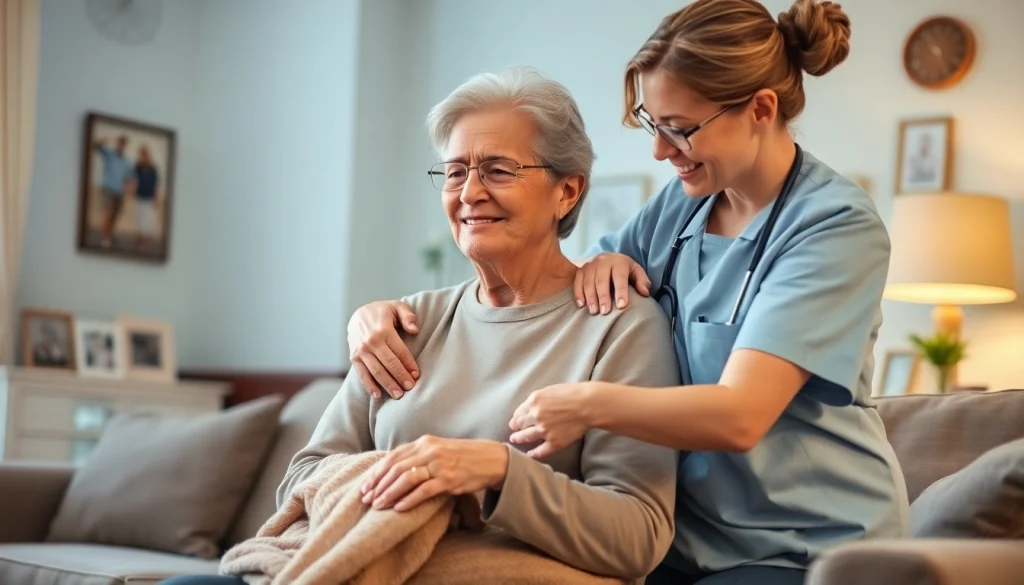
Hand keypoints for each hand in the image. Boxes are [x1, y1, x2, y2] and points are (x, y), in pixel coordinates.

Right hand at [347, 300, 419, 398]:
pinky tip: (378, 395)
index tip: (416, 375)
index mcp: (383, 329)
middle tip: (410, 388)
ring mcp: (360, 351)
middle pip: (389, 363)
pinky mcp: (354, 358)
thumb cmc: (382, 312)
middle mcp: (371, 342)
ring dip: (388, 385)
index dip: (409, 364)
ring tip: (399, 395)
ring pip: (376, 371)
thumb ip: (408, 316)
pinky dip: (369, 386)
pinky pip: (362, 374)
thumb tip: (415, 330)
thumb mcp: (396, 306)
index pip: (400, 350)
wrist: (357, 315)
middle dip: (401, 377)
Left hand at [360, 436, 508, 511]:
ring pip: (406, 479)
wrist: (491, 460)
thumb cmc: (462, 457)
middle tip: (367, 499)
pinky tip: (398, 509)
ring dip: (389, 494)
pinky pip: (424, 491)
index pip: (393, 457)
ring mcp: (440, 465)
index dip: (376, 473)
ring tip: (378, 506)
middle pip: (396, 468)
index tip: (365, 486)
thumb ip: (417, 456)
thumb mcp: (437, 450)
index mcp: (424, 442)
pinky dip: (409, 500)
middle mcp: (430, 451)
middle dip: (378, 485)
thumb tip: (392, 470)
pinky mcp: (449, 480)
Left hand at [508, 382, 596, 458]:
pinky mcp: (554, 442)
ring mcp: (544, 430)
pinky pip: (540, 451)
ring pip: (526, 437)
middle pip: (519, 424)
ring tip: (515, 440)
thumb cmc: (574, 393)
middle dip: (515, 427)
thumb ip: (538, 399)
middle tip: (513, 430)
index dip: (516, 417)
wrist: (589, 405)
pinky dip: (533, 454)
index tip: (515, 420)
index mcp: (534, 401)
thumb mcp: (551, 390)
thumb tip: (530, 408)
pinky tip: (529, 454)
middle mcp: (536, 416)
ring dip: (518, 439)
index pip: (519, 412)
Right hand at [574, 253, 650, 314]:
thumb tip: (644, 293)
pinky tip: (581, 305)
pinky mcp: (580, 270)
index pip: (620, 277)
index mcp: (619, 262)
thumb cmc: (623, 269)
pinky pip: (577, 282)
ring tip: (594, 312)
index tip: (622, 306)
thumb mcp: (635, 271)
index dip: (621, 292)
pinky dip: (578, 293)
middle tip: (605, 312)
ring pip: (588, 282)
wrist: (606, 258)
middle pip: (602, 280)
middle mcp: (603, 261)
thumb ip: (641, 281)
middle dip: (603, 297)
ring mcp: (590, 265)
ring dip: (590, 298)